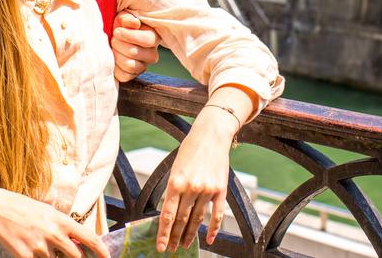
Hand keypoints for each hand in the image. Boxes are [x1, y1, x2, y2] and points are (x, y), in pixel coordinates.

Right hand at [0, 188, 108, 257]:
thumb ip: (64, 228)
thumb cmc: (25, 209)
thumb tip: (79, 242)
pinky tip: (31, 250)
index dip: (101, 251)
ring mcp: (39, 247)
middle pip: (76, 257)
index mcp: (62, 221)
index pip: (89, 238)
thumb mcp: (49, 212)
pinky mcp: (25, 256)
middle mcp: (54, 234)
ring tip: (41, 245)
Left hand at [110, 12, 159, 81]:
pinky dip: (115, 67)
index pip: (147, 40)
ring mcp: (143, 66)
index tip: (117, 31)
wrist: (113, 38)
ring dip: (116, 55)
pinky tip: (113, 58)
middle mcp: (152, 54)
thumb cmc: (121, 26)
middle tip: (113, 39)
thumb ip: (128, 19)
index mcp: (153, 37)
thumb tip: (134, 24)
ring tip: (113, 48)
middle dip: (119, 44)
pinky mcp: (132, 75)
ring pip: (129, 65)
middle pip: (135, 53)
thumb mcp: (123, 18)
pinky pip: (124, 76)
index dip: (129, 36)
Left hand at [156, 108, 238, 251]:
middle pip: (181, 220)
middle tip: (170, 249)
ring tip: (184, 245)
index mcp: (175, 182)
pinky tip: (208, 239)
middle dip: (174, 237)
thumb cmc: (189, 150)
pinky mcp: (220, 190)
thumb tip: (169, 214)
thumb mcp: (175, 168)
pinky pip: (216, 214)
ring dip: (190, 235)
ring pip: (197, 219)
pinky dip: (213, 229)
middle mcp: (191, 187)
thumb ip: (173, 190)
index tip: (160, 246)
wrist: (211, 135)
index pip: (167, 214)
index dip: (163, 233)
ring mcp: (207, 190)